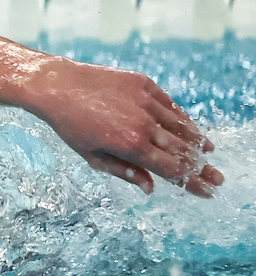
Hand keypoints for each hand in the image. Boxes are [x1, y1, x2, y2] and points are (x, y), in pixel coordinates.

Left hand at [28, 58, 223, 197]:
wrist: (58, 87)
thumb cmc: (71, 126)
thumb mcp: (92, 156)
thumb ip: (124, 172)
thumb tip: (150, 187)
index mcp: (130, 146)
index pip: (170, 169)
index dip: (190, 182)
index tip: (206, 191)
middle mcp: (143, 123)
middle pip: (181, 150)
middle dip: (201, 167)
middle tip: (217, 179)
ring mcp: (146, 101)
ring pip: (179, 126)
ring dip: (196, 143)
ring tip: (207, 155)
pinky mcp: (144, 84)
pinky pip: (170, 106)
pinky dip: (182, 120)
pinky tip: (190, 129)